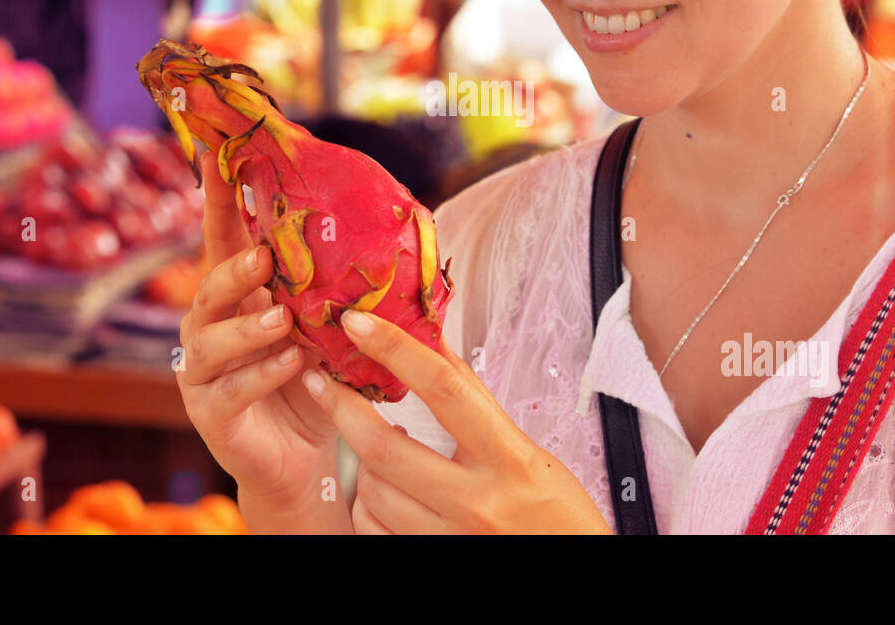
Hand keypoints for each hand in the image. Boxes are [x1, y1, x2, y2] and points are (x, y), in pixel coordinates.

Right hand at [177, 152, 343, 523]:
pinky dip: (260, 374)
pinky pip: (230, 390)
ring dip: (247, 326)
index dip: (220, 197)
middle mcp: (210, 326)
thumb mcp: (326, 326)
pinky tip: (290, 362)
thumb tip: (383, 228)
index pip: (223, 238)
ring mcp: (203, 372)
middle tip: (263, 256)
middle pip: (207, 287)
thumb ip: (331, 287)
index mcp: (238, 296)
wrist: (302, 460)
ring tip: (281, 317)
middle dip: (234, 270)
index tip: (216, 149)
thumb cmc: (315, 380)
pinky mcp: (211, 414)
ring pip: (209, 339)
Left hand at [300, 309, 612, 533]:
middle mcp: (478, 503)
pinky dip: (368, 504)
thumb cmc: (556, 515)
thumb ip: (475, 402)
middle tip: (322, 382)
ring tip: (376, 447)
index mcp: (508, 459)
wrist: (572, 571)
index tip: (359, 322)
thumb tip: (432, 340)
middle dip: (343, 408)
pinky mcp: (434, 560)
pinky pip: (373, 531)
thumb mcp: (526, 451)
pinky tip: (383, 490)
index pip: (445, 389)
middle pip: (385, 449)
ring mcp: (452, 539)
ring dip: (362, 462)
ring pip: (373, 492)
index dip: (397, 349)